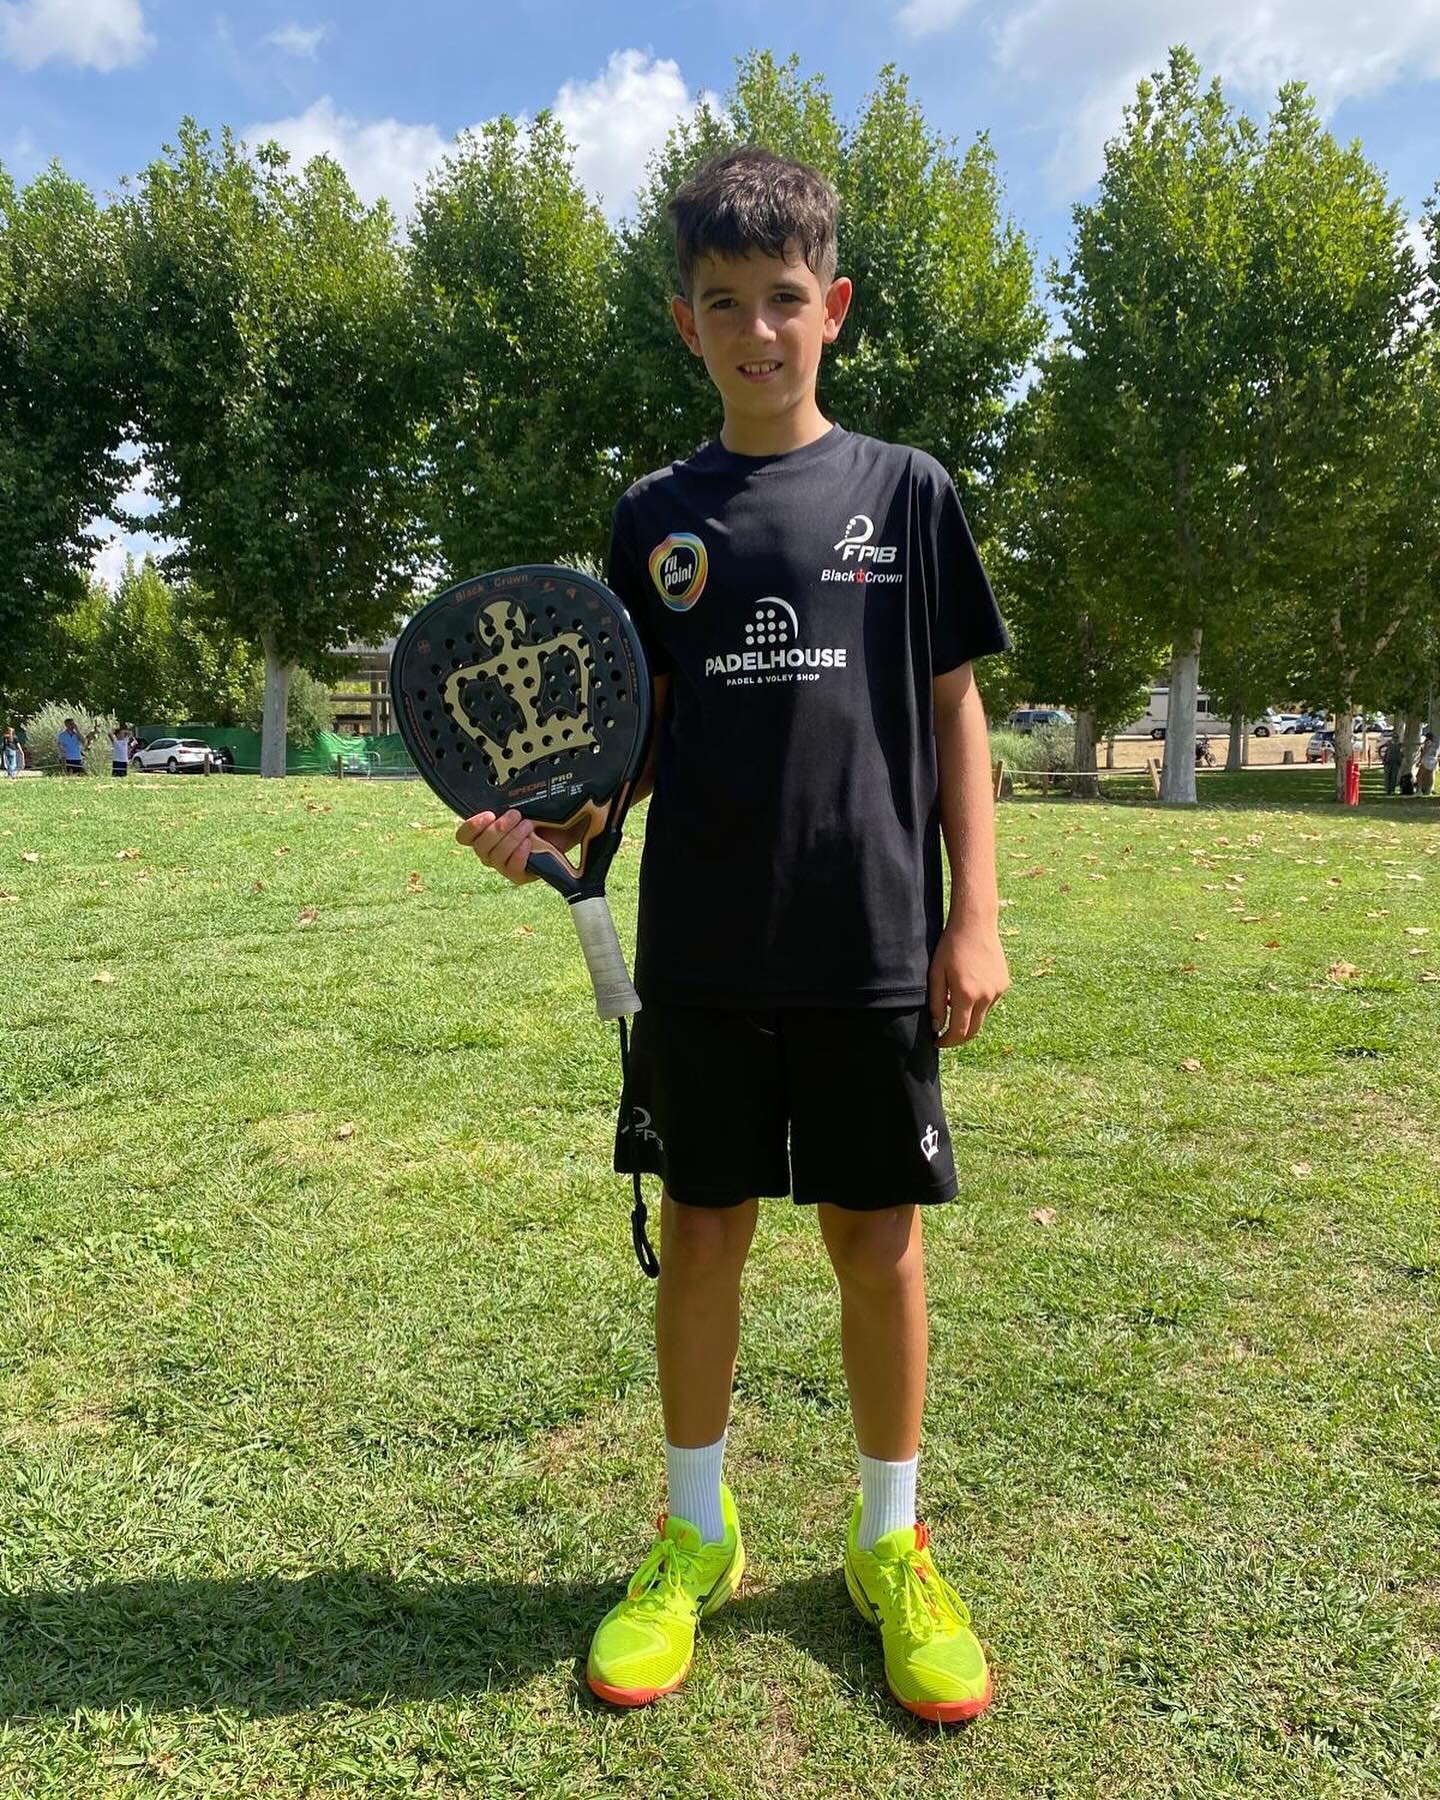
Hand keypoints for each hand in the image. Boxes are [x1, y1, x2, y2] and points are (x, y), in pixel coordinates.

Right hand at [455, 809, 582, 885]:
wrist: (559, 831)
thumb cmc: (536, 817)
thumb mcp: (520, 806)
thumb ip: (505, 804)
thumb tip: (497, 796)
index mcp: (483, 834)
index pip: (463, 836)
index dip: (471, 827)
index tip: (489, 815)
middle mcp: (488, 852)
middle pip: (480, 846)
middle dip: (499, 829)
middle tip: (516, 815)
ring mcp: (502, 865)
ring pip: (496, 856)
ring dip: (512, 838)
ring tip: (528, 826)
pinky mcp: (518, 875)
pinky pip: (512, 869)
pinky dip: (519, 854)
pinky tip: (529, 843)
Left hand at [927, 920, 1009, 1046]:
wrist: (975, 924)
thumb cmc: (950, 947)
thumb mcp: (936, 974)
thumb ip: (937, 1003)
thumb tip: (937, 1027)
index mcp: (967, 995)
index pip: (959, 1032)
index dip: (947, 1042)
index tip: (937, 1042)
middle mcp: (986, 996)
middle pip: (974, 1030)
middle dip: (959, 1037)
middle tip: (945, 1035)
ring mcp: (998, 990)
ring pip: (982, 1015)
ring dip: (969, 1016)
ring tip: (955, 997)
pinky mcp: (1004, 984)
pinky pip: (990, 1001)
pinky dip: (979, 1002)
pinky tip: (969, 984)